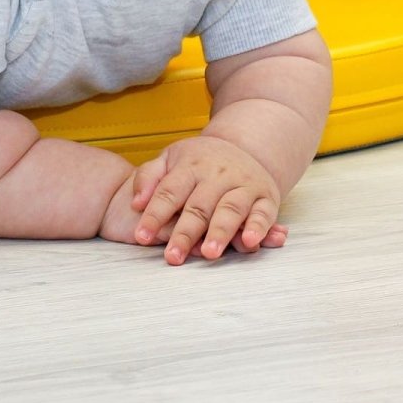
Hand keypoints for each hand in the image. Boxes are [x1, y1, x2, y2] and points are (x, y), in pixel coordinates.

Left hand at [130, 136, 284, 264]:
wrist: (244, 145)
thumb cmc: (199, 161)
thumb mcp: (170, 159)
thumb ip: (148, 178)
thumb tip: (135, 203)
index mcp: (190, 167)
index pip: (169, 192)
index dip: (155, 215)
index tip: (141, 237)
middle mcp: (217, 175)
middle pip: (199, 206)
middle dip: (185, 233)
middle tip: (173, 257)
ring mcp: (243, 185)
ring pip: (230, 209)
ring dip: (220, 232)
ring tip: (208, 253)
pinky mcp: (266, 197)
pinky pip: (264, 213)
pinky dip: (258, 227)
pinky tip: (250, 241)